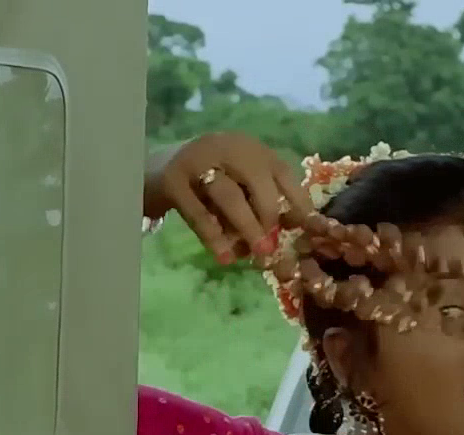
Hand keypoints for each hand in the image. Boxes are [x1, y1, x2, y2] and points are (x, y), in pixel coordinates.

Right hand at [143, 132, 310, 264]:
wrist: (153, 172)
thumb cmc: (204, 185)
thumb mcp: (235, 185)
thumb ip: (257, 203)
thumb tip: (287, 236)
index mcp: (247, 147)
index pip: (281, 170)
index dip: (298, 199)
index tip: (310, 228)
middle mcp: (226, 147)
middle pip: (258, 180)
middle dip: (269, 215)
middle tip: (273, 247)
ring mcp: (197, 161)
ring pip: (229, 195)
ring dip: (246, 226)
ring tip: (256, 254)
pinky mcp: (174, 180)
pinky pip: (198, 212)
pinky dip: (213, 236)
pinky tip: (225, 257)